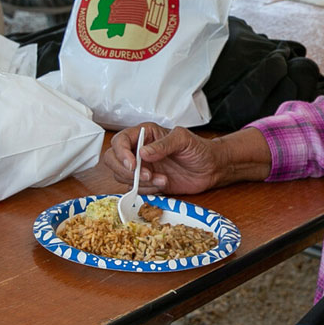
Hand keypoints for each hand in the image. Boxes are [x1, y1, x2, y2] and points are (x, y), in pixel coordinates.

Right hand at [101, 124, 226, 194]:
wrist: (210, 168)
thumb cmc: (198, 149)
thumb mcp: (183, 140)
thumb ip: (163, 144)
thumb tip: (143, 153)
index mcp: (144, 134)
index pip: (119, 141)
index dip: (121, 153)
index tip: (133, 165)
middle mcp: (138, 150)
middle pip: (112, 159)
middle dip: (125, 170)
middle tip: (146, 175)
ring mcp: (142, 167)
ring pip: (122, 176)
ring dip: (140, 182)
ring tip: (162, 179)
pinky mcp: (147, 183)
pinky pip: (135, 189)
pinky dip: (147, 190)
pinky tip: (163, 184)